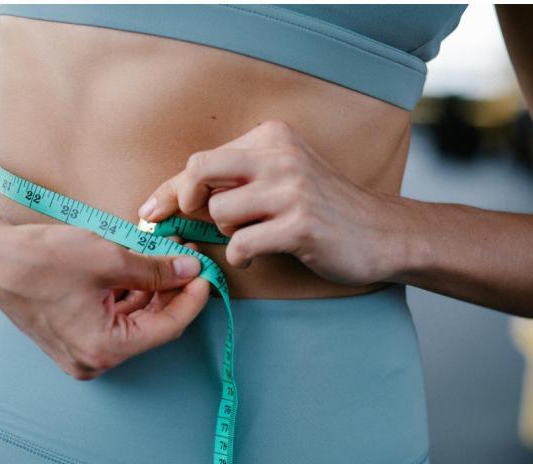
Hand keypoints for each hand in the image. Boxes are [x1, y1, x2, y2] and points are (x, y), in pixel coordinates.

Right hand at [0, 211, 209, 379]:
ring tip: (163, 258)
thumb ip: (155, 269)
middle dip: (171, 293)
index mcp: (104, 349)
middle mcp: (93, 360)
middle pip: (151, 327)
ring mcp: (80, 351)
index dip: (191, 299)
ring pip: (132, 323)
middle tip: (187, 261)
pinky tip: (137, 269)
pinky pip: (111, 321)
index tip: (205, 274)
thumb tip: (189, 270)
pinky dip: (127, 297)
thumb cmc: (41, 259)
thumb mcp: (109, 259)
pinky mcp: (71, 337)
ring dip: (150, 292)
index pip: (167, 328)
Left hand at [137, 120, 402, 285]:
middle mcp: (281, 155)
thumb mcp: (281, 177)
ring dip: (228, 232)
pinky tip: (258, 255)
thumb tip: (169, 200)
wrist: (382, 232)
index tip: (150, 212)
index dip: (170, 189)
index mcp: (271, 137)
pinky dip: (242, 256)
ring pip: (219, 213)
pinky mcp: (300, 224)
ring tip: (253, 235)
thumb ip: (235, 180)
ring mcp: (292, 189)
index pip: (203, 160)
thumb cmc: (321, 208)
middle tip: (192, 220)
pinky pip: (242, 244)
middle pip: (200, 171)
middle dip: (184, 200)